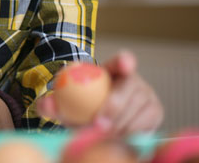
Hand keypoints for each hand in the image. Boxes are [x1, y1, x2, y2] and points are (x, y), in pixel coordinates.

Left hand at [37, 51, 163, 134]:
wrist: (97, 122)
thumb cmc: (78, 107)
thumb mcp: (64, 103)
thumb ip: (52, 103)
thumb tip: (46, 105)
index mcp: (112, 69)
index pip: (122, 60)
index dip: (125, 61)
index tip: (125, 64)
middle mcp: (134, 80)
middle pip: (130, 91)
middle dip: (116, 107)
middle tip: (99, 124)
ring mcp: (148, 96)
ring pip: (138, 111)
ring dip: (121, 126)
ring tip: (101, 136)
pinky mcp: (155, 114)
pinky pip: (145, 127)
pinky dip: (130, 135)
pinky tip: (114, 142)